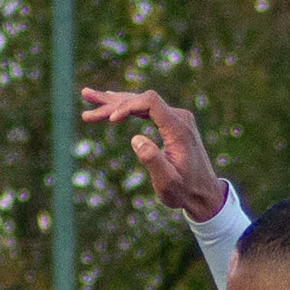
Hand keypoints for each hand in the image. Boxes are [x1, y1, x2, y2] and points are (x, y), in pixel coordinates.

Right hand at [76, 88, 226, 220]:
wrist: (204, 193)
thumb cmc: (185, 191)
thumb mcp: (168, 182)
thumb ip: (153, 160)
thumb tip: (135, 138)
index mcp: (178, 128)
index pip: (149, 102)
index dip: (127, 106)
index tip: (110, 121)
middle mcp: (178, 117)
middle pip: (140, 100)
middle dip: (111, 103)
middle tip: (85, 100)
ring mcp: (175, 118)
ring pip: (140, 103)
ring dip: (113, 102)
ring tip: (87, 96)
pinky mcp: (171, 122)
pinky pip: (145, 110)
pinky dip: (124, 108)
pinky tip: (107, 104)